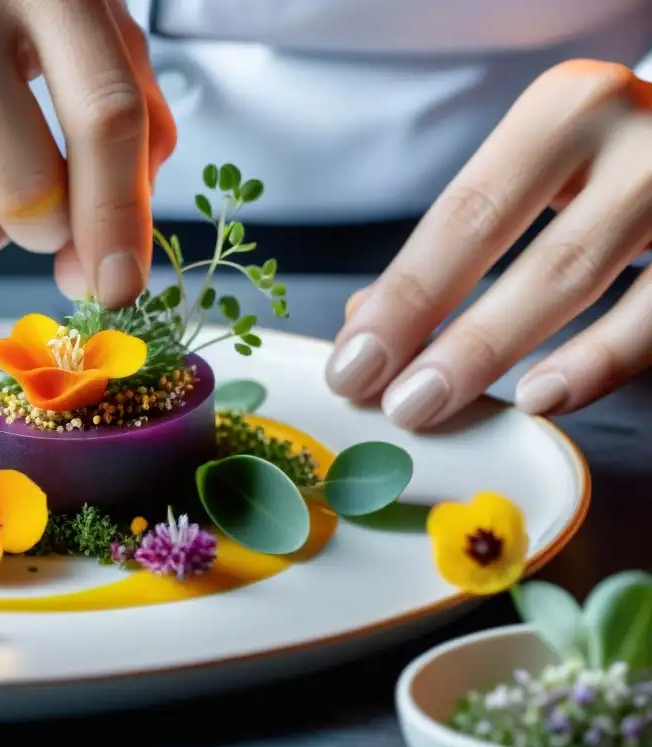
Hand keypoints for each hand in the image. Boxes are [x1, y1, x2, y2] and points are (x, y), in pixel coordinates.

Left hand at [326, 59, 651, 428]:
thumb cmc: (603, 163)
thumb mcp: (532, 175)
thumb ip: (457, 244)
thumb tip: (365, 321)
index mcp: (565, 110)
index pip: (464, 216)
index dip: (404, 297)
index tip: (353, 362)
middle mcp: (632, 136)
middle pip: (525, 254)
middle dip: (451, 341)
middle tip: (395, 404)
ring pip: (583, 283)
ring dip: (502, 355)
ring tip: (441, 406)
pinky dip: (598, 361)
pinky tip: (540, 396)